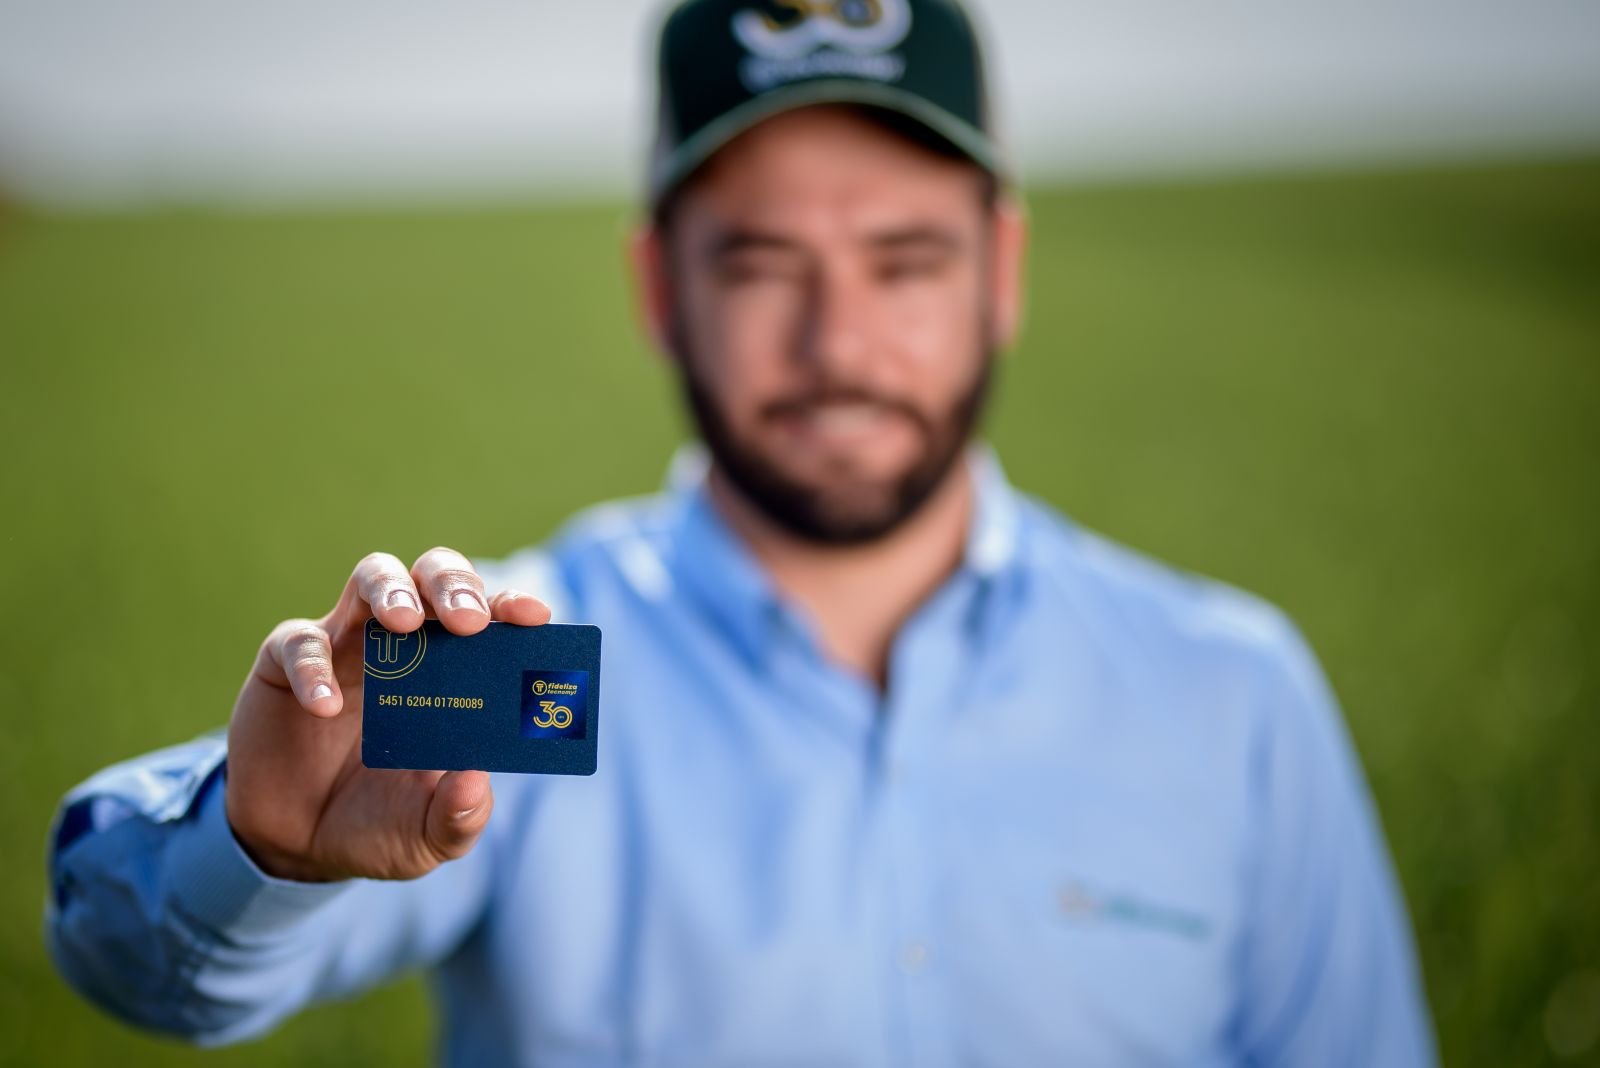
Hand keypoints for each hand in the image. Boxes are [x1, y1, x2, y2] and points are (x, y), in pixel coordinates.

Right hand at [223, 547, 550, 881]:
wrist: (296, 846)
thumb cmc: (378, 825)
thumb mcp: (428, 836)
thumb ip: (459, 816)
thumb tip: (477, 780)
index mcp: (455, 673)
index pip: (491, 618)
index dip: (512, 607)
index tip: (533, 617)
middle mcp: (405, 646)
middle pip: (434, 575)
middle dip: (455, 585)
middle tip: (468, 621)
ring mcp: (346, 646)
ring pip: (372, 577)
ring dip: (392, 589)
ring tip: (403, 623)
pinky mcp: (285, 663)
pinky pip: (299, 643)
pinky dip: (313, 667)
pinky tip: (326, 708)